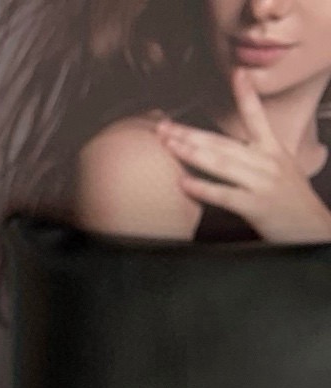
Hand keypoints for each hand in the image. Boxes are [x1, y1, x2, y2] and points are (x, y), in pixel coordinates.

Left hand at [157, 67, 330, 242]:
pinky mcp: (256, 205)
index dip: (246, 94)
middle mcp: (267, 161)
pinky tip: (184, 183)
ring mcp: (262, 182)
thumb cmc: (290, 201)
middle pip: (223, 142)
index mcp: (272, 150)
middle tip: (164, 127)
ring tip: (168, 146)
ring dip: (191, 154)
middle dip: (190, 134)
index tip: (236, 73)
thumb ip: (254, 158)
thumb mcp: (279, 169)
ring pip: (221, 163)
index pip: (257, 116)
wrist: (311, 227)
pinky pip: (224, 194)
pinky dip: (202, 188)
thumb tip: (224, 152)